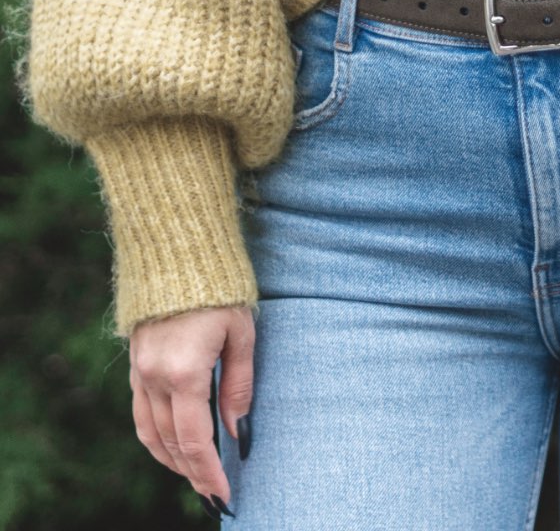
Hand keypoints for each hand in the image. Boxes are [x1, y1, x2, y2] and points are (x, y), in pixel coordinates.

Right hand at [129, 305, 253, 514]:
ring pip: (149, 432)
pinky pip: (140, 411)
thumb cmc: (220, 287)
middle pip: (170, 442)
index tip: (223, 494)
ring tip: (195, 473)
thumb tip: (236, 430)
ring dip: (171, 458)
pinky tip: (172, 441)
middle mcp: (155, 377)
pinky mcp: (135, 362)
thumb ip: (238, 384)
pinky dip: (155, 435)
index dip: (208, 471)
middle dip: (192, 471)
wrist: (179, 249)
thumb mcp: (240, 333)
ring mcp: (140, 370)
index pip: (194, 439)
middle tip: (213, 492)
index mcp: (184, 372)